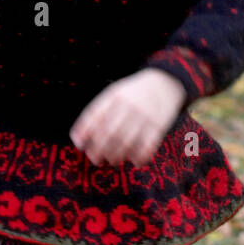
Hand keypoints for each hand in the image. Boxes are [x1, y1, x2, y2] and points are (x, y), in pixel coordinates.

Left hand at [69, 69, 186, 166]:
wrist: (164, 83)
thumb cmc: (134, 93)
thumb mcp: (116, 93)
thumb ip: (101, 111)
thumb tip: (81, 136)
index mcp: (114, 96)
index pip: (95, 113)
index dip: (84, 130)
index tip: (79, 143)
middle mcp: (128, 105)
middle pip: (109, 131)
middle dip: (98, 148)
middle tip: (94, 158)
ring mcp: (144, 115)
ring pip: (126, 141)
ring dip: (116, 155)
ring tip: (112, 160)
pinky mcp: (159, 126)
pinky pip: (147, 146)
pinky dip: (140, 157)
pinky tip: (135, 161)